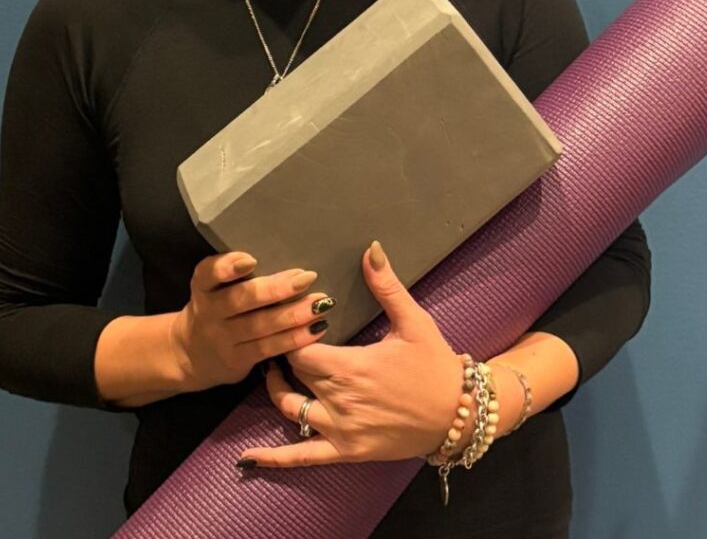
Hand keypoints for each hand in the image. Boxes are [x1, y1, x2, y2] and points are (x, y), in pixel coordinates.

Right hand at [170, 251, 332, 391]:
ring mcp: (222, 339)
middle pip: (241, 300)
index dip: (227, 266)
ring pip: (259, 326)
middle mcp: (209, 312)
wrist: (191, 355)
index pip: (208, 273)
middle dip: (276, 289)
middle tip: (307, 277)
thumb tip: (287, 248)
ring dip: (293, 315)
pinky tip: (316, 327)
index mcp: (203, 286)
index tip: (251, 259)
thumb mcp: (215, 287)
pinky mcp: (237, 361)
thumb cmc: (217, 307)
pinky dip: (294, 339)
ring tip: (320, 303)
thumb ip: (237, 271)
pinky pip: (268, 348)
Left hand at [238, 241, 463, 466]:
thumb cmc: (434, 364)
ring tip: (275, 373)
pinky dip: (274, 458)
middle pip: (293, 376)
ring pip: (290, 410)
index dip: (293, 334)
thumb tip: (371, 248)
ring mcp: (340, 430)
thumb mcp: (413, 321)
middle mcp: (339, 400)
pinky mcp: (346, 452)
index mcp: (350, 366)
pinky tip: (249, 457)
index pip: (301, 349)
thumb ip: (386, 285)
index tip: (292, 320)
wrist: (458, 414)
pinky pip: (301, 457)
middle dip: (284, 358)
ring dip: (278, 391)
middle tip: (280, 340)